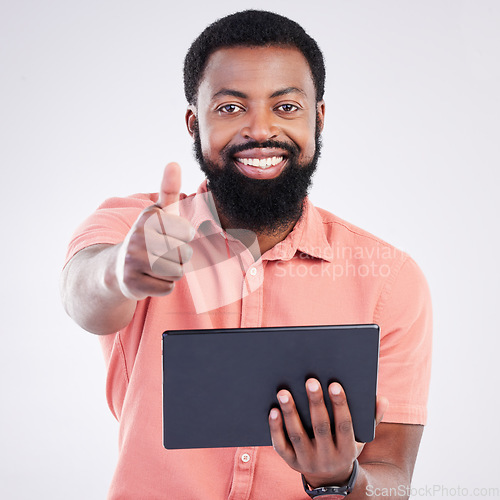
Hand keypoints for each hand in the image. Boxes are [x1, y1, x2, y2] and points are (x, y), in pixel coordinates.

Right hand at [114, 162, 194, 299]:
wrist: (116, 268)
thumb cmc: (146, 237)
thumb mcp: (157, 212)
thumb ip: (169, 190)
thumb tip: (174, 162)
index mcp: (149, 217)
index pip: (187, 232)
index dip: (182, 237)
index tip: (165, 234)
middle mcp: (138, 237)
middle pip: (184, 254)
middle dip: (178, 257)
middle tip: (159, 253)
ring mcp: (133, 261)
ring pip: (177, 272)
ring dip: (171, 272)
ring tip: (154, 265)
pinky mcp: (132, 284)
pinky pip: (167, 287)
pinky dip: (162, 285)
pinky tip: (148, 278)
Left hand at [269, 379, 387, 487]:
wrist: (329, 479)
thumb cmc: (345, 446)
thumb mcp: (363, 438)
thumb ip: (373, 417)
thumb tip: (382, 398)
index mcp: (347, 450)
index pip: (344, 426)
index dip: (340, 405)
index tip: (335, 384)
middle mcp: (327, 458)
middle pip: (320, 428)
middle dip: (316, 403)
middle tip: (310, 381)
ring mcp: (307, 461)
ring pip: (298, 436)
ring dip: (291, 413)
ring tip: (284, 392)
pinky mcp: (290, 462)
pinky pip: (281, 446)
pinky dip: (276, 428)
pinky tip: (273, 410)